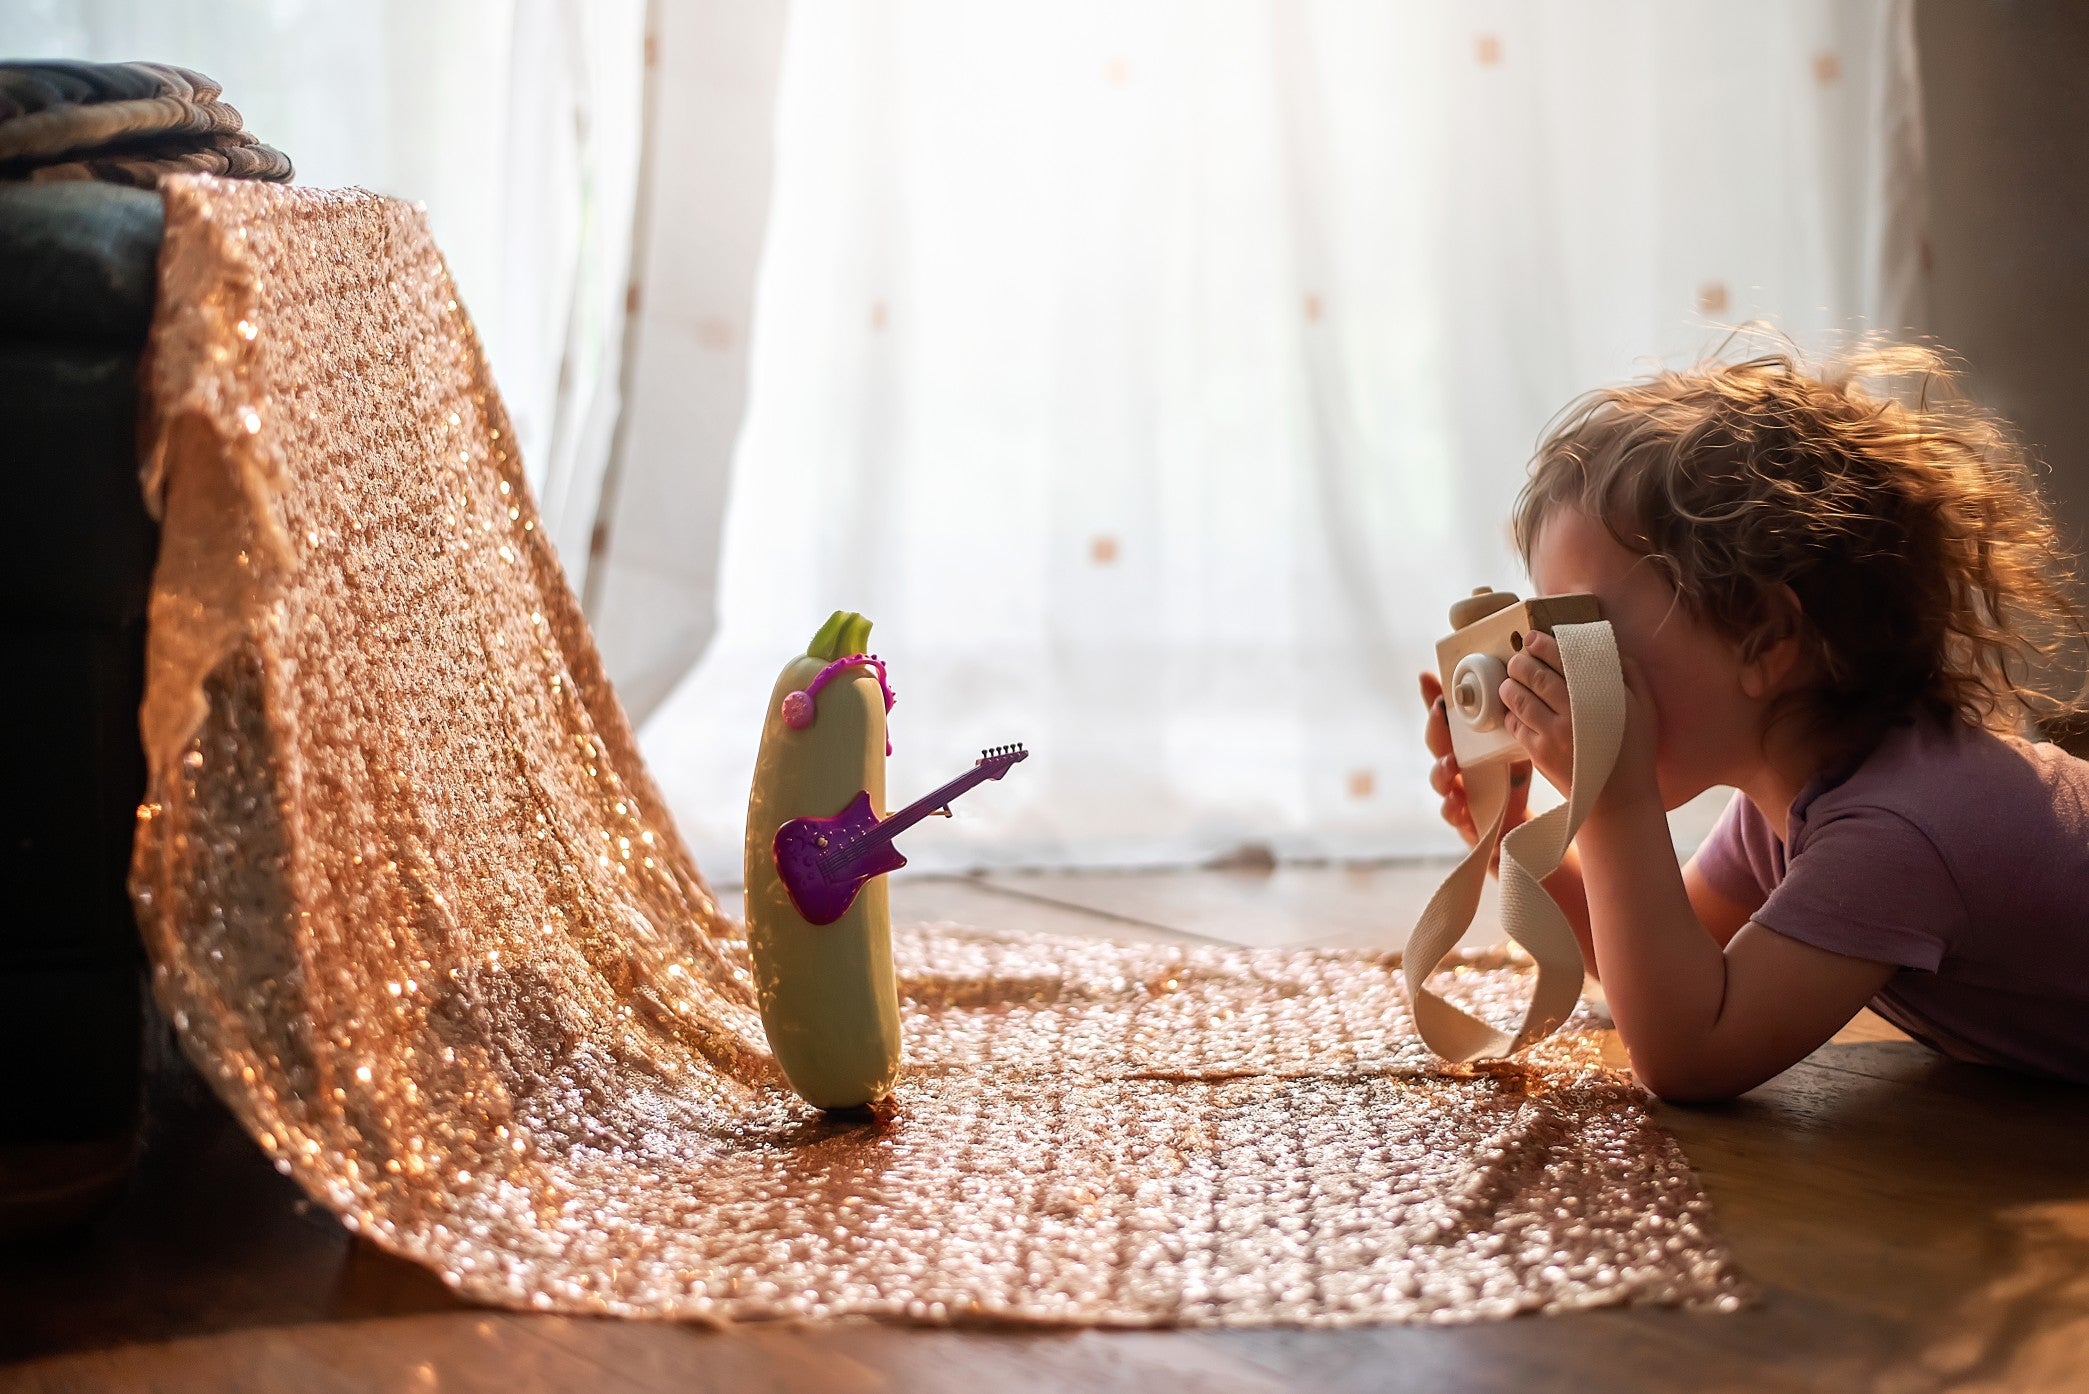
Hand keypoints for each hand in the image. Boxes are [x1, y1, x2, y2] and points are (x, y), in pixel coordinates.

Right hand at [1420, 671, 1531, 869]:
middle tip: (1440, 712)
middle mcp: (1454, 766)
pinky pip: (1450, 813)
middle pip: (1436, 744)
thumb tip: (1520, 688)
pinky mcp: (1461, 819)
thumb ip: (1510, 725)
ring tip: (1450, 764)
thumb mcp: (1514, 749)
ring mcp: (1454, 791)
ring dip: (1440, 770)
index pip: (1444, 718)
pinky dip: (1451, 808)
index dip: (1433, 698)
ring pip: (1438, 779)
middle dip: (1435, 727)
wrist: (1521, 825)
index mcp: (1465, 744)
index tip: (1428, 677)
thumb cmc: (1512, 782)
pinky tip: (1457, 801)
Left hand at [1499, 631, 1658, 814]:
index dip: (1542, 644)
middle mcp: (1570, 713)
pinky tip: (1515, 709)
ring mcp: (1551, 734)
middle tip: (1520, 656)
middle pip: (1533, 675)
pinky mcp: (1537, 753)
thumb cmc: (1634, 752)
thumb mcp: (1644, 708)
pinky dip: (1511, 712)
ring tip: (1512, 680)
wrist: (1619, 800)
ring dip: (1510, 684)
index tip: (1534, 638)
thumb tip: (1607, 647)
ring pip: (1518, 698)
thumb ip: (1629, 673)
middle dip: (1520, 661)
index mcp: (1597, 696)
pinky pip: (1515, 725)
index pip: (1561, 659)